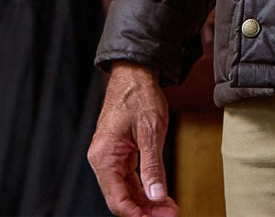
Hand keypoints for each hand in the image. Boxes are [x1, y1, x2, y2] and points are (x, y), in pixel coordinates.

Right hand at [88, 62, 179, 216]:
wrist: (135, 71)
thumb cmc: (140, 95)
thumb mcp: (151, 131)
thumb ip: (153, 166)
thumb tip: (157, 197)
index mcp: (104, 157)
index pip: (118, 200)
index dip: (140, 214)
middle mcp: (102, 160)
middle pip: (122, 198)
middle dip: (147, 210)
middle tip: (172, 214)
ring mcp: (110, 156)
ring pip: (126, 190)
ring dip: (147, 201)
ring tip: (170, 208)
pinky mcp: (119, 152)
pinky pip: (129, 178)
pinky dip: (144, 187)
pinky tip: (161, 194)